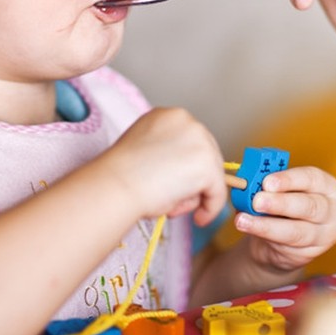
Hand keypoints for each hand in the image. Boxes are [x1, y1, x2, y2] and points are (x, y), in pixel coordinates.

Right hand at [102, 107, 226, 226]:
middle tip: (176, 199)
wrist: (117, 183)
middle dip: (194, 180)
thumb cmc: (121, 173)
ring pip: (212, 174)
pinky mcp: (208, 166)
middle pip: (206, 155)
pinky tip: (198, 218)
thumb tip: (181, 172)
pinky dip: (211, 208)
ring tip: (171, 205)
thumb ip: (165, 154)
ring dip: (195, 194)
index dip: (186, 165)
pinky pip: (218, 192)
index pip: (191, 141)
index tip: (179, 182)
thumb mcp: (144, 151)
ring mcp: (201, 142)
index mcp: (169, 116)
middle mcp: (188, 122)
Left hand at [233, 166, 335, 272]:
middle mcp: (332, 210)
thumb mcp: (280, 190)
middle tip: (257, 201)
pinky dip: (265, 236)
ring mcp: (325, 235)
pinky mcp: (310, 253)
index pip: (312, 179)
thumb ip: (269, 184)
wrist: (282, 238)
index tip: (267, 182)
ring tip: (243, 220)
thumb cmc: (283, 205)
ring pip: (297, 231)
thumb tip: (249, 181)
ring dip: (267, 225)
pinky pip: (287, 246)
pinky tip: (248, 228)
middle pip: (309, 206)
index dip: (289, 180)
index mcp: (327, 185)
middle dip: (280, 203)